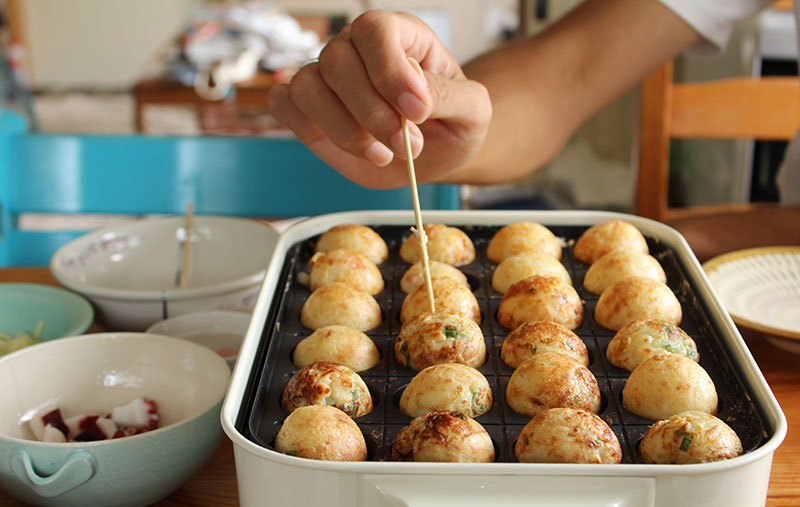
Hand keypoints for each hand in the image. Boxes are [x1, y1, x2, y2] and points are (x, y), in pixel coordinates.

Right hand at [267, 10, 491, 188]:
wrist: (436, 154)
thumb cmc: (453, 123)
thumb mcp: (473, 110)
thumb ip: (450, 96)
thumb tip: (416, 97)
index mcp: (399, 36)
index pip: (375, 30)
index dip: (390, 71)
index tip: (416, 110)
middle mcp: (358, 50)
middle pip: (337, 60)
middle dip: (372, 113)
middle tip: (404, 145)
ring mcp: (329, 79)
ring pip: (308, 86)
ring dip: (345, 130)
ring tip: (383, 154)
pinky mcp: (309, 110)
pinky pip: (285, 104)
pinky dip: (308, 130)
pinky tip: (347, 146)